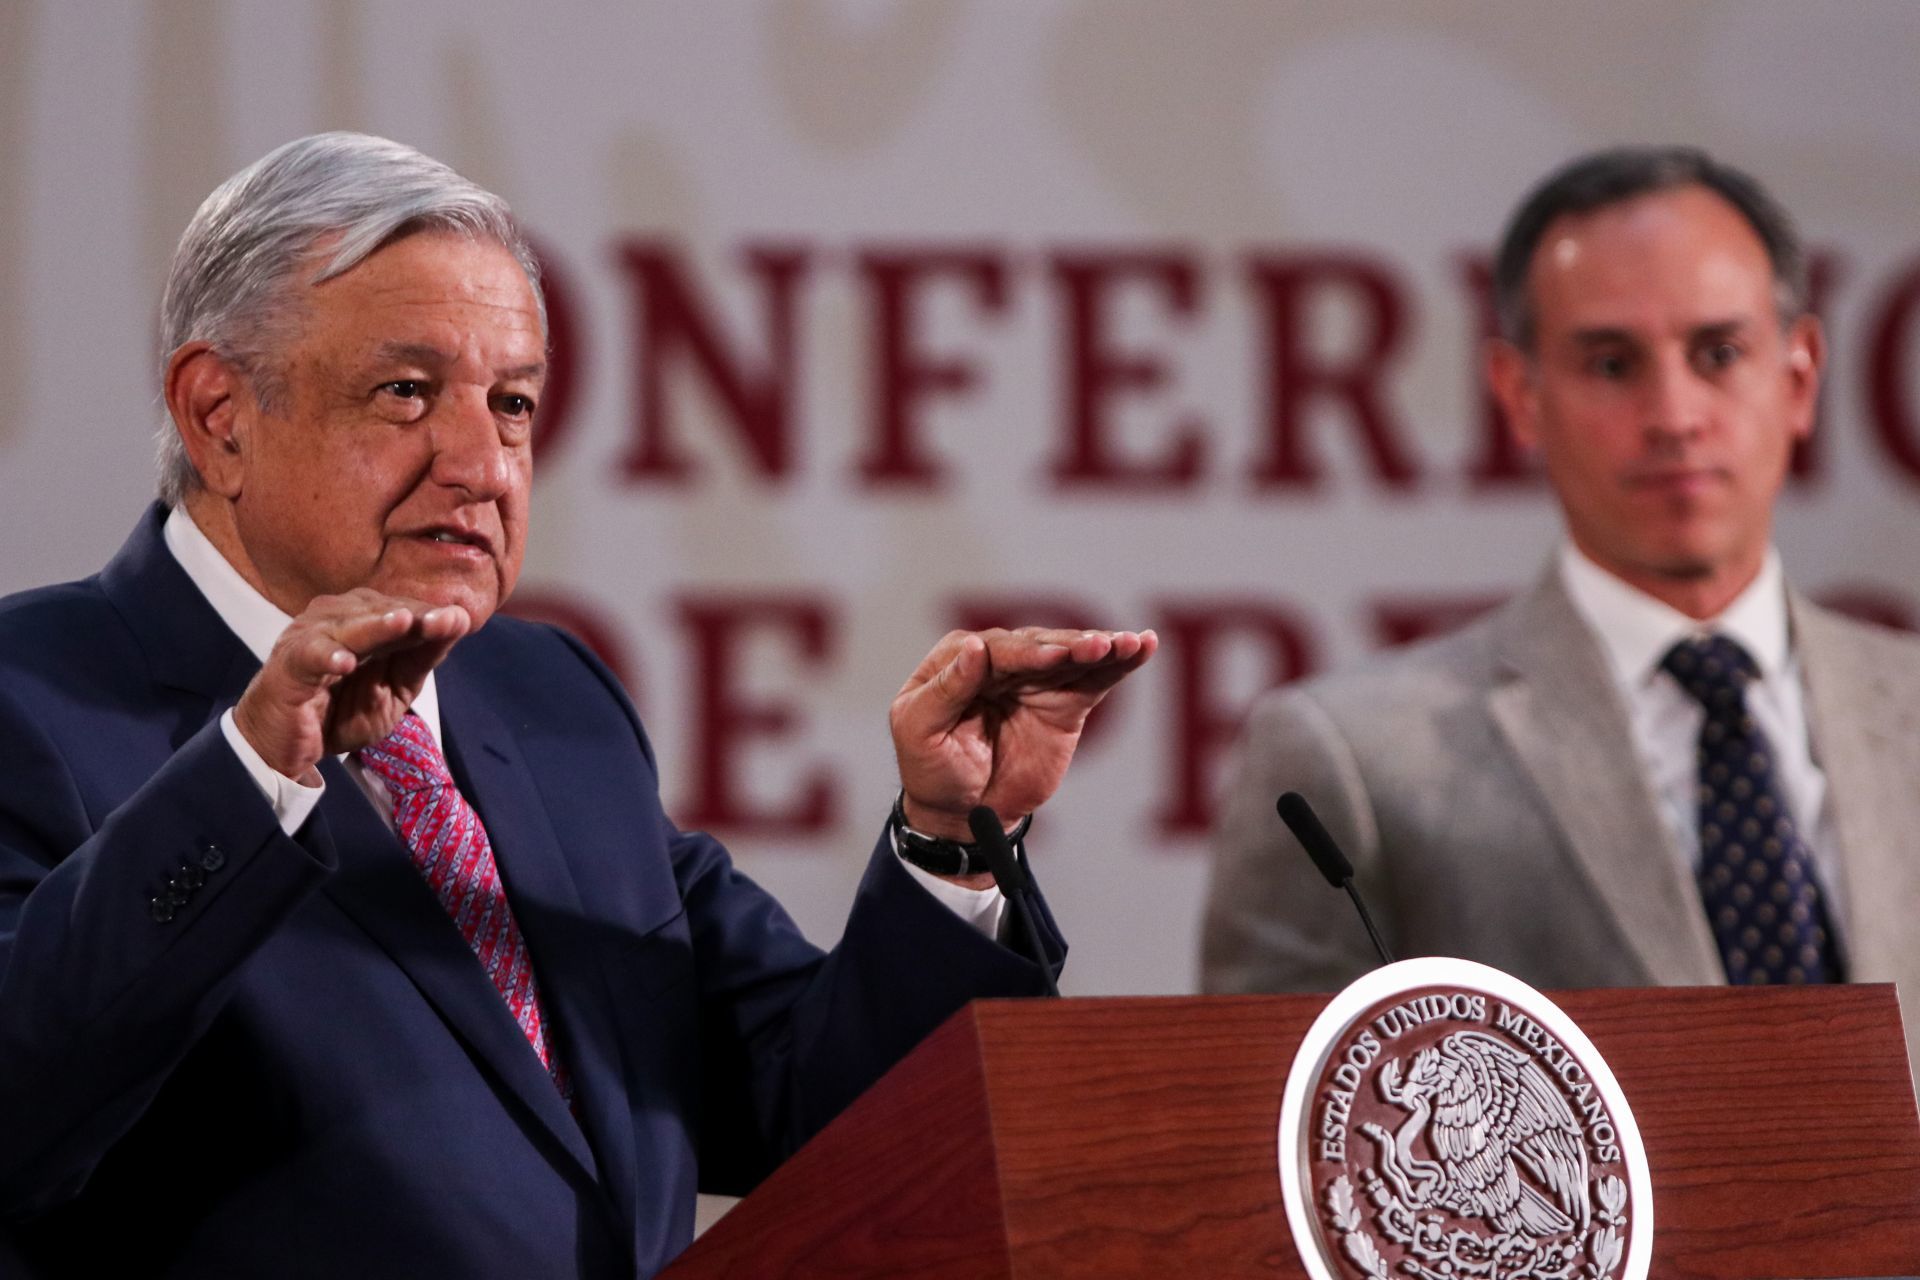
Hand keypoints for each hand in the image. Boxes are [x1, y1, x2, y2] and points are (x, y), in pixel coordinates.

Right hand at [233, 589, 470, 783]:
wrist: (285, 745)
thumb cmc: (340, 710)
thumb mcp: (394, 690)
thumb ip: (422, 657)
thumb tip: (458, 620)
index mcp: (364, 620)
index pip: (404, 611)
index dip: (431, 615)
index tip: (461, 619)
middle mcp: (337, 620)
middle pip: (379, 611)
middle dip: (412, 616)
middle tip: (443, 619)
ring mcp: (310, 638)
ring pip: (346, 627)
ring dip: (374, 626)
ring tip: (402, 622)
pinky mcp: (289, 665)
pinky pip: (309, 656)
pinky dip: (325, 656)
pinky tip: (344, 663)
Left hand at [889, 627, 1156, 841]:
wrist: (963, 812)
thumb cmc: (930, 769)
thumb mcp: (920, 731)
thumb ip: (947, 690)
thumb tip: (974, 647)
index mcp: (959, 658)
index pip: (998, 650)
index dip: (1028, 652)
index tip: (1055, 657)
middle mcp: (1000, 659)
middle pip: (1041, 645)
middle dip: (1072, 646)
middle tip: (1100, 646)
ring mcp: (1036, 679)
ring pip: (1072, 656)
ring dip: (1103, 647)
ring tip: (1130, 642)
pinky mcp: (1064, 703)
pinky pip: (1094, 678)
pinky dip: (1119, 662)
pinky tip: (1143, 646)